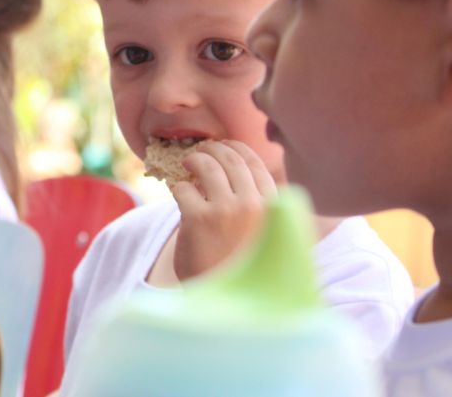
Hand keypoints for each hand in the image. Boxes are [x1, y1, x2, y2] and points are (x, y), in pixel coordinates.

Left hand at [170, 140, 276, 280]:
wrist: (230, 305)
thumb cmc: (246, 268)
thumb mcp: (266, 235)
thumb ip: (260, 206)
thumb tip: (239, 171)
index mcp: (273, 207)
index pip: (255, 162)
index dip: (236, 148)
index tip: (224, 146)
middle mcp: (254, 204)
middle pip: (230, 158)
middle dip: (213, 149)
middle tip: (201, 152)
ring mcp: (226, 210)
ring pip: (206, 166)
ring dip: (194, 160)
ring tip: (187, 163)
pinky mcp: (198, 219)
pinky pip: (183, 188)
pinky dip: (179, 187)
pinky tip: (179, 193)